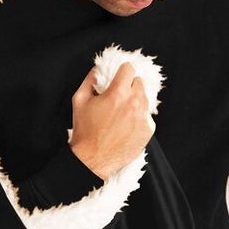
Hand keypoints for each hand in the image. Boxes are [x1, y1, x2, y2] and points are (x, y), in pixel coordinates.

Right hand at [68, 62, 154, 178]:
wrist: (93, 160)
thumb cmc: (85, 131)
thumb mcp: (80, 100)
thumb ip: (89, 80)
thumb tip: (98, 70)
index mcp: (118, 93)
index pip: (129, 68)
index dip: (122, 72)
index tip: (119, 77)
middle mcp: (134, 103)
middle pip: (139, 82)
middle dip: (129, 86)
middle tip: (119, 97)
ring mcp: (143, 118)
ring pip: (145, 99)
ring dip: (135, 101)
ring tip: (122, 113)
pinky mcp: (148, 131)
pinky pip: (148, 116)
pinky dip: (139, 117)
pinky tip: (127, 125)